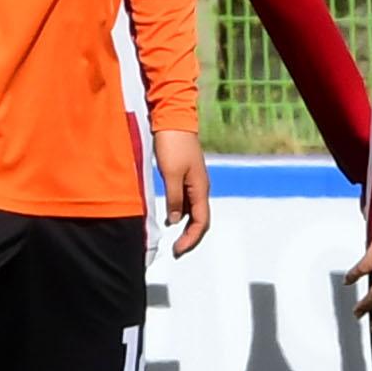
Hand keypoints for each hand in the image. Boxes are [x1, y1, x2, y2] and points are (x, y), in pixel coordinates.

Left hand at [157, 128, 209, 255]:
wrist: (173, 120)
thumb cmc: (173, 145)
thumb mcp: (171, 175)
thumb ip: (174, 199)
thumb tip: (175, 220)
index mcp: (200, 188)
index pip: (200, 221)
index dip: (191, 239)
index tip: (178, 250)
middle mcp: (201, 187)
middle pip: (200, 219)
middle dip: (190, 236)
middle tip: (177, 249)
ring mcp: (195, 181)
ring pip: (194, 211)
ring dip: (186, 226)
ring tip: (174, 237)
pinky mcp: (187, 175)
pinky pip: (188, 201)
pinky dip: (181, 213)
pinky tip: (171, 217)